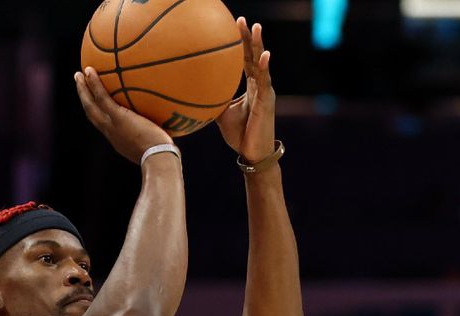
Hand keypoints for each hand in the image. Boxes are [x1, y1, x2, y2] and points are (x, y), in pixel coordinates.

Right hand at [75, 68, 172, 163]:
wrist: (159, 159)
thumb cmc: (165, 157)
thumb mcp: (161, 145)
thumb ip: (162, 133)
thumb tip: (176, 124)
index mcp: (119, 140)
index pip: (106, 125)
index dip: (99, 113)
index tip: (96, 103)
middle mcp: (112, 133)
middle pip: (92, 114)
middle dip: (85, 99)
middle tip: (80, 84)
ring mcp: (112, 125)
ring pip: (91, 105)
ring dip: (83, 89)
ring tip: (79, 73)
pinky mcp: (117, 117)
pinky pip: (102, 97)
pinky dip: (94, 84)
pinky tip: (90, 69)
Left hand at [215, 17, 275, 162]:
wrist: (252, 153)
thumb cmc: (238, 135)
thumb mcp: (220, 114)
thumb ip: (212, 99)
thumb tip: (192, 90)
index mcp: (250, 86)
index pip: (245, 59)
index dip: (241, 42)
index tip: (234, 24)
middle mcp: (259, 85)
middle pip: (253, 55)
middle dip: (248, 37)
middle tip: (241, 19)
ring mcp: (265, 91)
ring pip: (262, 63)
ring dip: (259, 45)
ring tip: (256, 27)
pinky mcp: (268, 101)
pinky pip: (266, 81)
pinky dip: (265, 67)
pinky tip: (264, 55)